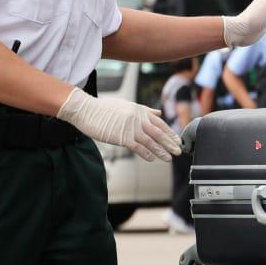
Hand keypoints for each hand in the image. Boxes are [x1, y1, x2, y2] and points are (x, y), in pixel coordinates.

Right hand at [57, 90, 179, 161]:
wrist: (86, 110)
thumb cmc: (104, 108)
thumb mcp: (127, 105)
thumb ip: (145, 110)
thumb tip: (158, 112)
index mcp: (140, 110)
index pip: (160, 122)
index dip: (169, 133)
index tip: (177, 140)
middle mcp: (138, 118)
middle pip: (158, 132)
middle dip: (169, 143)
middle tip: (178, 150)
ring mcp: (130, 127)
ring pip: (150, 141)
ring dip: (160, 151)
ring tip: (169, 158)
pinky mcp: (121, 136)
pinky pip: (137, 147)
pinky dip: (146, 154)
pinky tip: (151, 159)